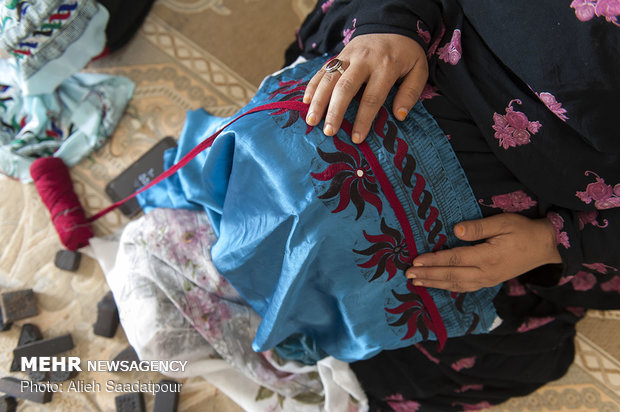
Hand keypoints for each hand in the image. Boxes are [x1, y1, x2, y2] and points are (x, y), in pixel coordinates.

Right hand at [303, 33, 427, 143]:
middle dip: (335, 111)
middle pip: (346, 87)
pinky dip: (312, 86)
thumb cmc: (406, 55)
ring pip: (329, 78)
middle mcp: (364, 60)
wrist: (393, 25)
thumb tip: (399, 116)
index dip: (364, 119)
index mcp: (386, 66)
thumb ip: (410, 93)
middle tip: (329, 131)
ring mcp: (348, 55)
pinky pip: (322, 70)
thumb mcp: (419, 70)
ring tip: (311, 121)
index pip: (373, 97)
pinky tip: (306, 102)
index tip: (356, 138)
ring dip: (318, 100)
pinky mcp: (338, 54)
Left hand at [406, 213, 562, 291]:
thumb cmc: (523, 231)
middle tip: (408, 274)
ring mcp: (487, 280)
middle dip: (428, 275)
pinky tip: (437, 285)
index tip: (416, 260)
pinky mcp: (489, 281)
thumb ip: (479, 227)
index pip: (454, 259)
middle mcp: (485, 273)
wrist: (545, 247)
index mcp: (488, 257)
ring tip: (416, 282)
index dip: (434, 260)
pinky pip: (464, 287)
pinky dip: (448, 287)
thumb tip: (456, 229)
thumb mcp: (503, 222)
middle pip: (451, 276)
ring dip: (435, 284)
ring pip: (456, 285)